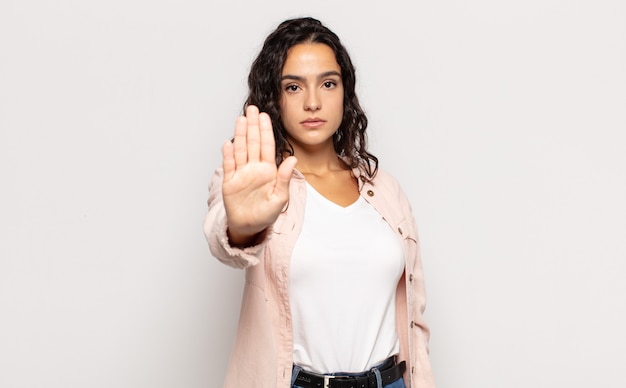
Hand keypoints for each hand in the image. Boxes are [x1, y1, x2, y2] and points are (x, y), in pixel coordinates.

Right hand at [221, 105, 296, 245]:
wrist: (250, 227)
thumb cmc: (267, 213)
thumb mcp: (280, 198)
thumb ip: (285, 178)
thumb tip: (292, 159)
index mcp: (269, 170)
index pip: (267, 146)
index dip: (266, 131)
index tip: (264, 116)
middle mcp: (254, 168)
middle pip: (253, 143)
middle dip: (253, 126)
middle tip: (252, 109)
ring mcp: (241, 173)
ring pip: (241, 150)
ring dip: (241, 135)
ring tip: (241, 119)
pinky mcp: (230, 182)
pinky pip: (229, 165)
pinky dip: (228, 154)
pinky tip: (228, 142)